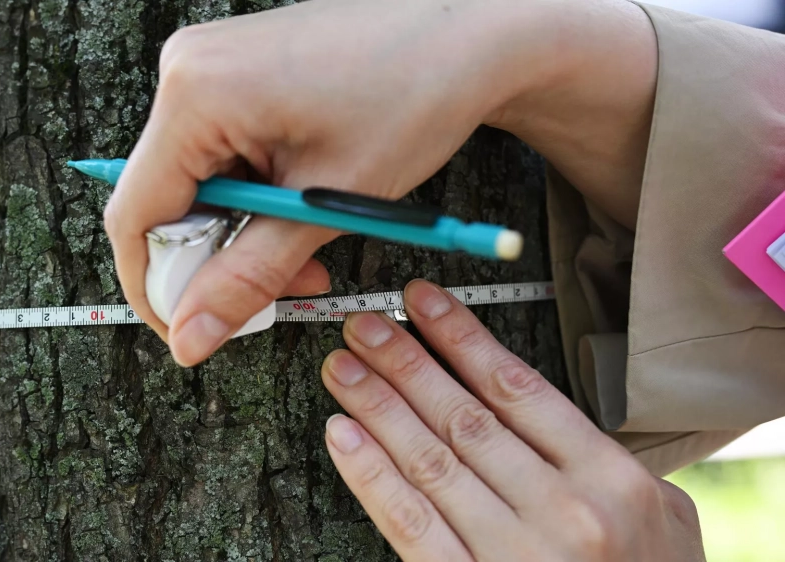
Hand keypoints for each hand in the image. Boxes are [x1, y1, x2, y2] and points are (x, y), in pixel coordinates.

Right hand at [104, 0, 657, 365]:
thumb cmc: (414, 95)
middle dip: (217, 261)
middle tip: (280, 289)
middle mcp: (187, 70)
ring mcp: (208, 66)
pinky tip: (300, 207)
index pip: (136, 216)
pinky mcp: (233, 72)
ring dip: (243, 233)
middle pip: (164, 201)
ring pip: (196, 184)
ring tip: (307, 248)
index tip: (191, 332)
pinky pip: (218, 154)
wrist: (470, 33)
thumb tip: (192, 336)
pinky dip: (254, 197)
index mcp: (196, 94)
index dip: (157, 290)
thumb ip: (249, 278)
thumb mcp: (326, 205)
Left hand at [321, 280, 704, 560]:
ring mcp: (515, 554)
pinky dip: (372, 477)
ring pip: (430, 461)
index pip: (516, 388)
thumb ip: (602, 460)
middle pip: (463, 416)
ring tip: (344, 367)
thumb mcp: (663, 518)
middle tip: (364, 326)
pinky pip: (412, 525)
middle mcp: (563, 511)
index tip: (422, 304)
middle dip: (405, 362)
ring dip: (378, 406)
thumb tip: (534, 408)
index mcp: (609, 479)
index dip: (460, 338)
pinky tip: (344, 437)